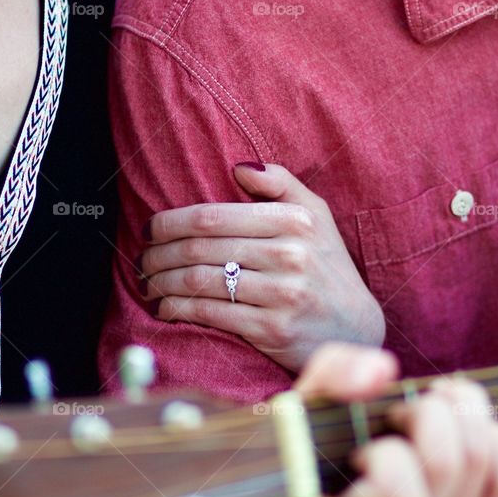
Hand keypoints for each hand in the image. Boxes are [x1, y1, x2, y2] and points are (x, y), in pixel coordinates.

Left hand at [136, 162, 384, 370]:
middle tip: (141, 260)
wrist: (356, 328)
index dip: (171, 222)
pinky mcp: (273, 329)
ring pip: (201, 281)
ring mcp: (282, 294)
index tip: (149, 229)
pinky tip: (165, 307)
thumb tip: (238, 167)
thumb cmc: (328, 267)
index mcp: (295, 221)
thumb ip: (281, 183)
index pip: (213, 216)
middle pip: (201, 248)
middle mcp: (290, 255)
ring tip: (148, 283)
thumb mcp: (316, 216)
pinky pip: (212, 314)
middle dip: (160, 254)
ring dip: (163, 282)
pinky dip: (179, 309)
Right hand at [295, 344, 497, 496]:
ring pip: (483, 463)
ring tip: (438, 407)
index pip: (397, 495)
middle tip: (407, 409)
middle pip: (447, 464)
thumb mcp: (308, 403)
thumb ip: (333, 374)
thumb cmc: (326, 440)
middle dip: (431, 410)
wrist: (348, 488)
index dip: (387, 452)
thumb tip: (381, 371)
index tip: (369, 444)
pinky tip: (471, 431)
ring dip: (466, 413)